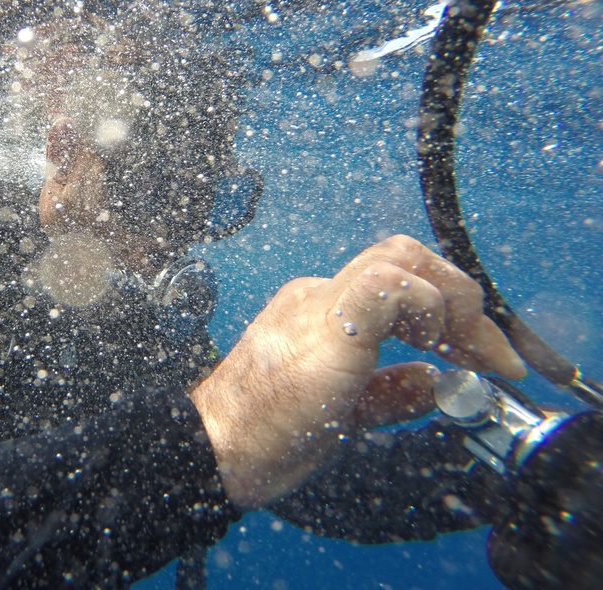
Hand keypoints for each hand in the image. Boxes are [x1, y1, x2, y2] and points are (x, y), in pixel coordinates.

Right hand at [188, 235, 525, 509]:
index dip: (451, 314)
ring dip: (452, 300)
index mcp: (321, 313)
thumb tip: (434, 381)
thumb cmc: (264, 437)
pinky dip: (427, 307)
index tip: (483, 359)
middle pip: (406, 256)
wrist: (213, 448)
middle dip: (461, 296)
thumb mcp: (343, 412)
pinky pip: (388, 284)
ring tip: (471, 353)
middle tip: (491, 354)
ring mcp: (320, 303)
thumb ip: (387, 391)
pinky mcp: (329, 324)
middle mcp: (319, 295)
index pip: (398, 284)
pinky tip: (432, 351)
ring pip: (402, 257)